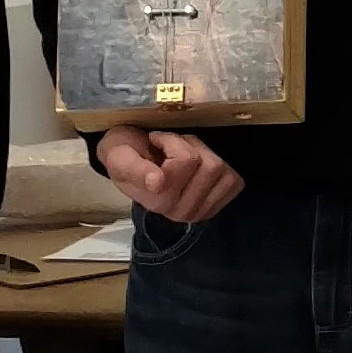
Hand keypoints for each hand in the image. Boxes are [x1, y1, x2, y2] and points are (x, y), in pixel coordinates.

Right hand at [91, 127, 243, 224]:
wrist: (128, 163)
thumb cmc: (123, 155)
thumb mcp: (118, 158)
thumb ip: (136, 170)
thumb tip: (157, 183)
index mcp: (159, 202)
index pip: (187, 160)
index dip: (170, 140)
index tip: (154, 140)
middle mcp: (182, 212)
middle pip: (210, 165)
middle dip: (189, 147)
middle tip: (169, 148)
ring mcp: (201, 211)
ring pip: (221, 168)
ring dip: (202, 153)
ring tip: (181, 154)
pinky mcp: (218, 204)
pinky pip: (233, 180)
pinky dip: (216, 165)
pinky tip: (196, 166)